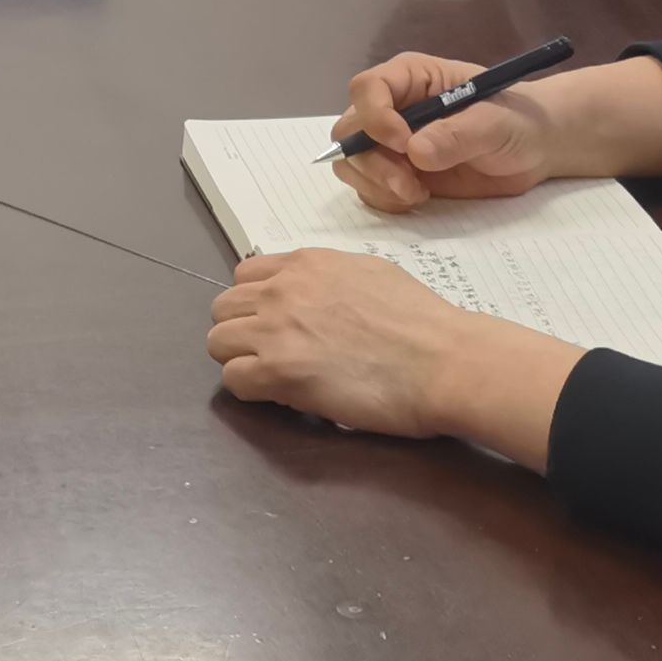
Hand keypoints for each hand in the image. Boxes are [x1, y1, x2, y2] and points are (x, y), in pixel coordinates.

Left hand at [208, 250, 574, 457]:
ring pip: (218, 342)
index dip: (256, 304)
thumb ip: (330, 281)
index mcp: (307, 263)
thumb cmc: (423, 323)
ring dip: (241, 360)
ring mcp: (277, 328)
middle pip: (223, 308)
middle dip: (242, 332)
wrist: (444, 360)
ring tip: (275, 378)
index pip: (245, 275)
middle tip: (274, 356)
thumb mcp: (370, 274)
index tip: (277, 326)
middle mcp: (283, 288)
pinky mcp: (279, 371)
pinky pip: (233, 378)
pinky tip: (282, 397)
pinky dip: (252, 390)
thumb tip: (318, 299)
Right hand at [331, 51, 555, 211]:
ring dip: (376, 183)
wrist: (533, 150)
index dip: (375, 117)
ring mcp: (391, 143)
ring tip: (418, 193)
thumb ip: (458, 134)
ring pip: (351, 161)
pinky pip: (369, 188)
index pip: (367, 88)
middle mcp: (392, 107)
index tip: (404, 145)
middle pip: (349, 129)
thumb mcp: (495, 122)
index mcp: (411, 78)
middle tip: (407, 184)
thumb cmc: (517, 121)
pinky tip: (420, 198)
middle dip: (370, 161)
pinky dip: (385, 199)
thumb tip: (415, 152)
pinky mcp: (397, 173)